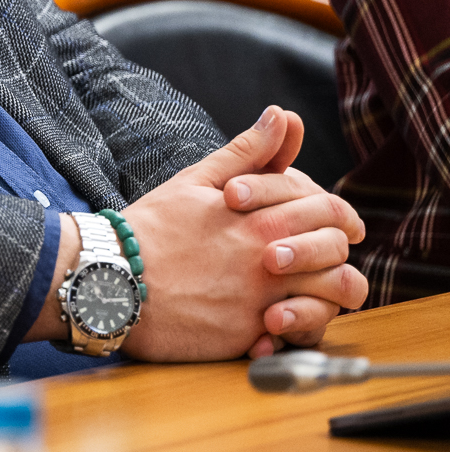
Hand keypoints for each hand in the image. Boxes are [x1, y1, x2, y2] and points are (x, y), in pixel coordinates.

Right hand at [119, 106, 365, 360]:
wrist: (111, 280)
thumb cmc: (151, 229)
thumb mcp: (196, 181)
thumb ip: (247, 152)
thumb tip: (283, 116)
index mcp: (261, 217)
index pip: (330, 210)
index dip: (340, 215)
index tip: (335, 223)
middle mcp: (270, 258)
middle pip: (339, 252)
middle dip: (339, 251)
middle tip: (324, 255)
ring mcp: (263, 300)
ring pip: (333, 297)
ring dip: (330, 292)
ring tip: (308, 289)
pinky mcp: (249, 335)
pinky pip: (300, 334)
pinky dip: (299, 327)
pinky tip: (278, 319)